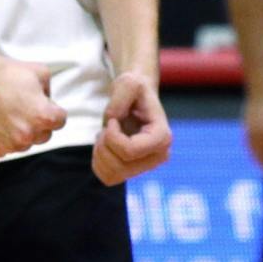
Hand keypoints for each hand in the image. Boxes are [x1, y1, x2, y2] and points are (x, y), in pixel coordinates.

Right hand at [0, 50, 68, 157]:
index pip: (60, 121)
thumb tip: (48, 102)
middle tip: (23, 108)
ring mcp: (8, 144)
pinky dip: (3, 138)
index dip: (53, 110)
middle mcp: (26, 135)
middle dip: (38, 123)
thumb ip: (50, 91)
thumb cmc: (5, 72)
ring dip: (21, 133)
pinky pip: (6, 148)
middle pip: (44, 135)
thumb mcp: (40, 72)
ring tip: (7, 113)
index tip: (43, 103)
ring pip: (24, 143)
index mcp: (42, 117)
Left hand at [92, 70, 171, 184]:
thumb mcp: (128, 83)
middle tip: (106, 127)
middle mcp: (159, 156)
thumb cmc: (135, 90)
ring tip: (105, 136)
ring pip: (112, 175)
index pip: (130, 151)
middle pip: (119, 165)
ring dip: (100, 154)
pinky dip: (99, 163)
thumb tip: (112, 120)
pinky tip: (105, 146)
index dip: (112, 137)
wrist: (137, 98)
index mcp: (162, 137)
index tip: (112, 120)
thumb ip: (120, 96)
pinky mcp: (134, 171)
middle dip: (104, 145)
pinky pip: (108, 178)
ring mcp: (147, 166)